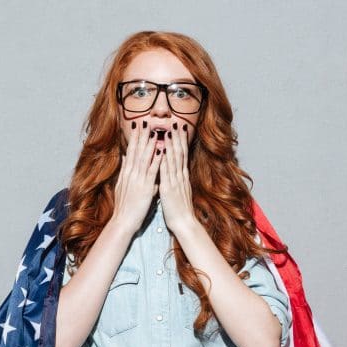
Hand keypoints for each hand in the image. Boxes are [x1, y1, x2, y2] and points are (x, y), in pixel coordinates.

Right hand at [111, 121, 162, 233]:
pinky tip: (161, 151)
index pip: (131, 152)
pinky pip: (152, 171)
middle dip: (141, 136)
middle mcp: (131, 174)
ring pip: (144, 158)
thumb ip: (124, 171)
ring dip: (149, 144)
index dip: (134, 138)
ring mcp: (138, 180)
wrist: (123, 221)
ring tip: (154, 131)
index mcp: (127, 174)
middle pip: (136, 151)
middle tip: (144, 122)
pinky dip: (156, 160)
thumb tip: (125, 158)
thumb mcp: (121, 186)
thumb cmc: (124, 206)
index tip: (137, 126)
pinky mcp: (145, 188)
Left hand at [157, 120, 197, 234]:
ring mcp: (175, 181)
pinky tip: (162, 151)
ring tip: (169, 132)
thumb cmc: (179, 209)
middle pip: (180, 153)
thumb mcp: (177, 191)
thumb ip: (174, 180)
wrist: (184, 222)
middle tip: (176, 124)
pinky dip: (164, 160)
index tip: (178, 130)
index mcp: (181, 177)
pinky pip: (166, 171)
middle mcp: (180, 176)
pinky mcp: (169, 188)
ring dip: (171, 145)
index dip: (180, 142)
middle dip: (177, 138)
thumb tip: (171, 172)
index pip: (181, 155)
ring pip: (174, 159)